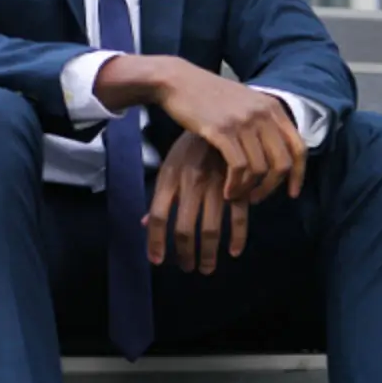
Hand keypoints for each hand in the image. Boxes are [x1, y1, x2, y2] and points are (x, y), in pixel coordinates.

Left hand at [144, 133, 247, 272]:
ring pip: (210, 228)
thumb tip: (143, 224)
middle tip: (187, 268)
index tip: (157, 261)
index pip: (156, 216)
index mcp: (170, 177)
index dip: (155, 242)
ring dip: (208, 254)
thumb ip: (160, 195)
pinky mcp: (238, 184)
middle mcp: (190, 183)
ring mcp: (215, 184)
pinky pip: (239, 217)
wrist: (219, 114)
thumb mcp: (170, 164)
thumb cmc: (191, 146)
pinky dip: (237, 238)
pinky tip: (233, 252)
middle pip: (183, 228)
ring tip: (206, 268)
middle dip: (185, 254)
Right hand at [152, 60, 305, 202]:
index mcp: (272, 107)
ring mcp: (243, 121)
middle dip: (271, 187)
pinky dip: (235, 184)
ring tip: (237, 195)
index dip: (298, 175)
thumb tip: (275, 151)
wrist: (178, 81)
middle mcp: (262, 114)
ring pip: (260, 169)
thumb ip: (262, 121)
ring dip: (249, 189)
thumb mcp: (244, 101)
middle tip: (257, 198)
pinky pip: (239, 167)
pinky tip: (227, 191)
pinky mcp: (222, 130)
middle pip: (282, 163)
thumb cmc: (207, 94)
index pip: (299, 147)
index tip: (291, 193)